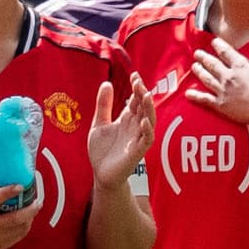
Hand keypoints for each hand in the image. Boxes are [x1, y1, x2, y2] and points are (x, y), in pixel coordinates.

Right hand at [0, 182, 31, 248]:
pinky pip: (17, 238)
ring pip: (20, 229)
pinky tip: (25, 222)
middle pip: (15, 218)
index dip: (9, 191)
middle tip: (37, 202)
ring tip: (32, 211)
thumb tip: (1, 177)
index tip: (20, 186)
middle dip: (31, 209)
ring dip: (29, 219)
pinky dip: (23, 228)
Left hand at [87, 75, 155, 199]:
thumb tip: (107, 83)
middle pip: (143, 107)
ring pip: (149, 121)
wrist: (100, 174)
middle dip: (142, 94)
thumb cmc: (102, 151)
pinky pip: (146, 140)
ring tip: (145, 96)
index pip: (136, 100)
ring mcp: (137, 139)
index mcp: (127, 119)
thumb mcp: (99, 124)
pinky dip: (147, 130)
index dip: (136, 88)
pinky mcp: (137, 152)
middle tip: (138, 82)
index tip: (134, 74)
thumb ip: (103, 105)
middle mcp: (135, 127)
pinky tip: (144, 121)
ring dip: (148, 109)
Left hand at [187, 40, 248, 131]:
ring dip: (199, 72)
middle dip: (204, 57)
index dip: (219, 46)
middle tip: (197, 53)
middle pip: (212, 64)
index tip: (213, 42)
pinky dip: (195, 96)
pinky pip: (204, 99)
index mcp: (240, 65)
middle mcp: (228, 75)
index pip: (226, 52)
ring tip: (193, 66)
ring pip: (206, 78)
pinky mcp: (220, 104)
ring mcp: (222, 90)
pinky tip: (187, 94)